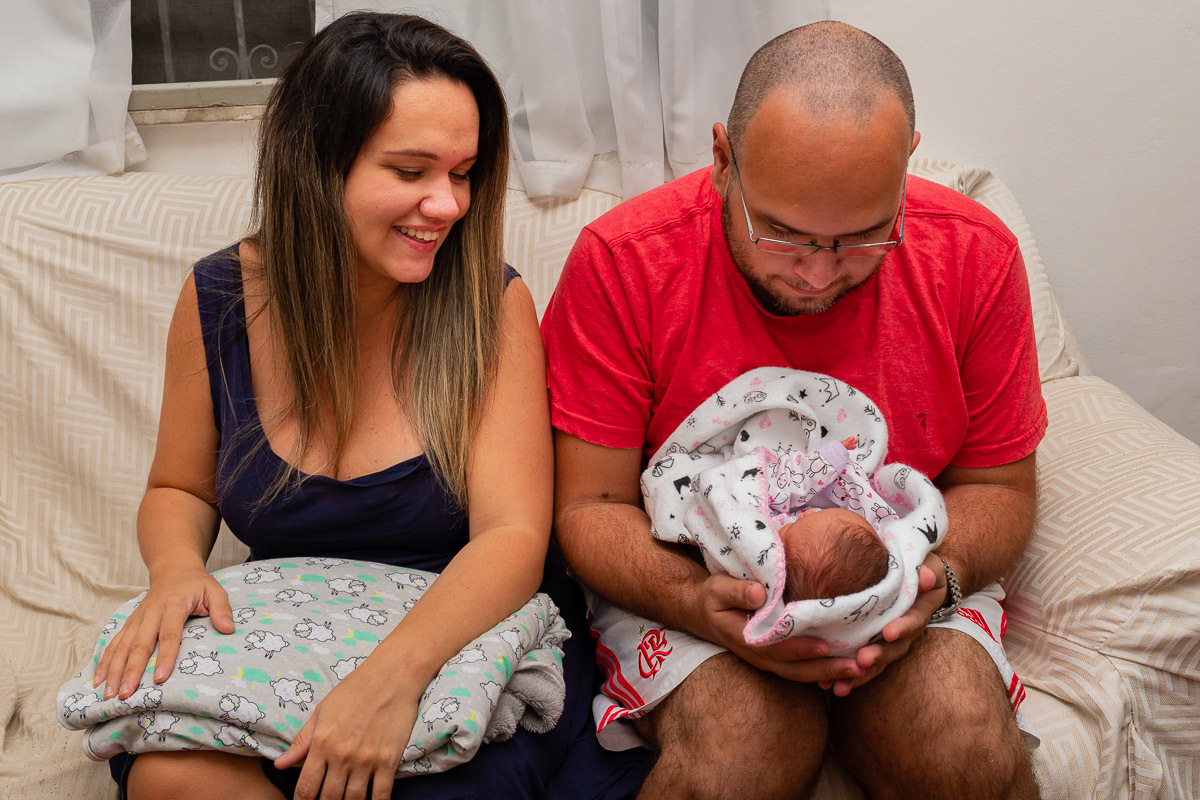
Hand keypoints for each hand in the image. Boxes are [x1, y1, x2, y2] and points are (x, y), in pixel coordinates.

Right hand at [93, 564, 234, 699]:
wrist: (173, 569)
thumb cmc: (196, 584)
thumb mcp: (214, 591)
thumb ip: (222, 609)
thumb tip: (228, 629)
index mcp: (173, 605)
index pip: (169, 634)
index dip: (165, 657)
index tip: (159, 678)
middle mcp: (151, 613)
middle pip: (139, 644)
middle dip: (131, 671)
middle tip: (125, 695)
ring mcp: (137, 618)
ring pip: (122, 646)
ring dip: (114, 671)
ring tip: (109, 694)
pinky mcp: (129, 623)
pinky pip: (114, 643)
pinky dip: (104, 661)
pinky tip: (98, 680)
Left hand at [275, 657, 418, 799]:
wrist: (392, 676)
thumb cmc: (354, 690)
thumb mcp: (322, 711)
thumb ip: (302, 741)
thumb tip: (280, 765)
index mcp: (322, 743)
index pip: (306, 787)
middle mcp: (342, 756)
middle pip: (328, 798)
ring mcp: (366, 760)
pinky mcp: (389, 760)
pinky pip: (381, 794)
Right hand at [697, 573, 863, 683]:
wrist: (706, 612)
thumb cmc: (714, 597)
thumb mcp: (716, 589)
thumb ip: (736, 591)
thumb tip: (758, 593)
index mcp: (746, 639)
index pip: (777, 648)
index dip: (801, 648)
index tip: (826, 646)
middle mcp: (760, 655)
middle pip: (796, 669)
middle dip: (828, 670)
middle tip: (859, 667)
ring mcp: (769, 660)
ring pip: (803, 673)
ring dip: (832, 674)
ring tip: (864, 669)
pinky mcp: (779, 657)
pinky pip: (803, 668)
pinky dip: (825, 670)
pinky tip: (849, 665)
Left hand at [819, 551, 944, 695]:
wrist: (916, 579)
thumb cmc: (918, 568)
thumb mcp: (927, 566)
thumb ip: (927, 571)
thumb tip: (928, 577)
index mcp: (917, 610)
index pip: (913, 620)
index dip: (903, 627)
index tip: (889, 632)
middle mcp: (904, 630)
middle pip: (894, 648)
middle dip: (879, 655)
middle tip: (863, 660)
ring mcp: (889, 642)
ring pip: (878, 662)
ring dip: (860, 675)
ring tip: (840, 685)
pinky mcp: (873, 646)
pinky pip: (863, 665)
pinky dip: (849, 677)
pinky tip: (829, 686)